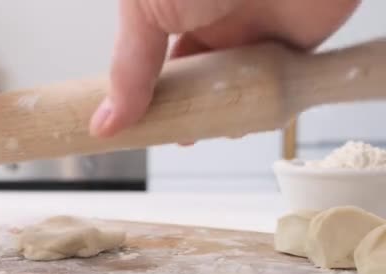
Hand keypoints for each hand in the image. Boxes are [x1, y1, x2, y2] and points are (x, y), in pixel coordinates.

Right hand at [90, 0, 359, 137]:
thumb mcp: (146, 9)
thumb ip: (129, 66)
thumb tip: (107, 120)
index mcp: (170, 4)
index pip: (149, 58)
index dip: (139, 91)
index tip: (130, 123)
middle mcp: (209, 16)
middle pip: (190, 76)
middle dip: (178, 106)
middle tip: (168, 132)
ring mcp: (251, 29)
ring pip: (230, 85)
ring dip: (216, 112)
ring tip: (201, 134)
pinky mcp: (292, 42)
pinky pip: (276, 83)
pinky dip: (260, 107)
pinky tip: (241, 124)